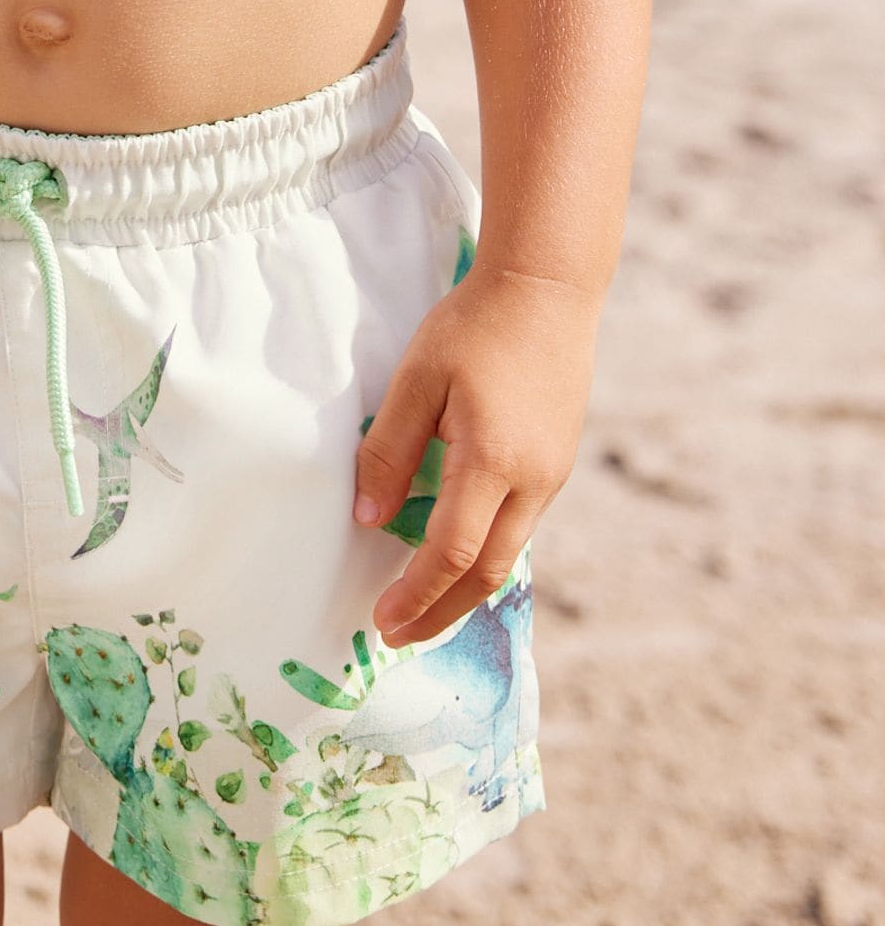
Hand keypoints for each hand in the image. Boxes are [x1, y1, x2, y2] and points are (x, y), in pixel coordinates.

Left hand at [353, 264, 599, 645]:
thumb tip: (368, 519)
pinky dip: (486, 554)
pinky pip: (520, 526)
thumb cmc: (474, 325)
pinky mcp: (557, 464)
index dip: (415, 594)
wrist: (547, 290)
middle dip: (440, 612)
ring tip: (422, 606)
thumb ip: (389, 449)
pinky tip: (458, 554)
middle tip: (398, 636)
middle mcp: (532, 481)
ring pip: (508, 555)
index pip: (451, 552)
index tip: (382, 622)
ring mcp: (552, 476)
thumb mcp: (417, 378)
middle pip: (487, 574)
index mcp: (493, 462)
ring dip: (464, 589)